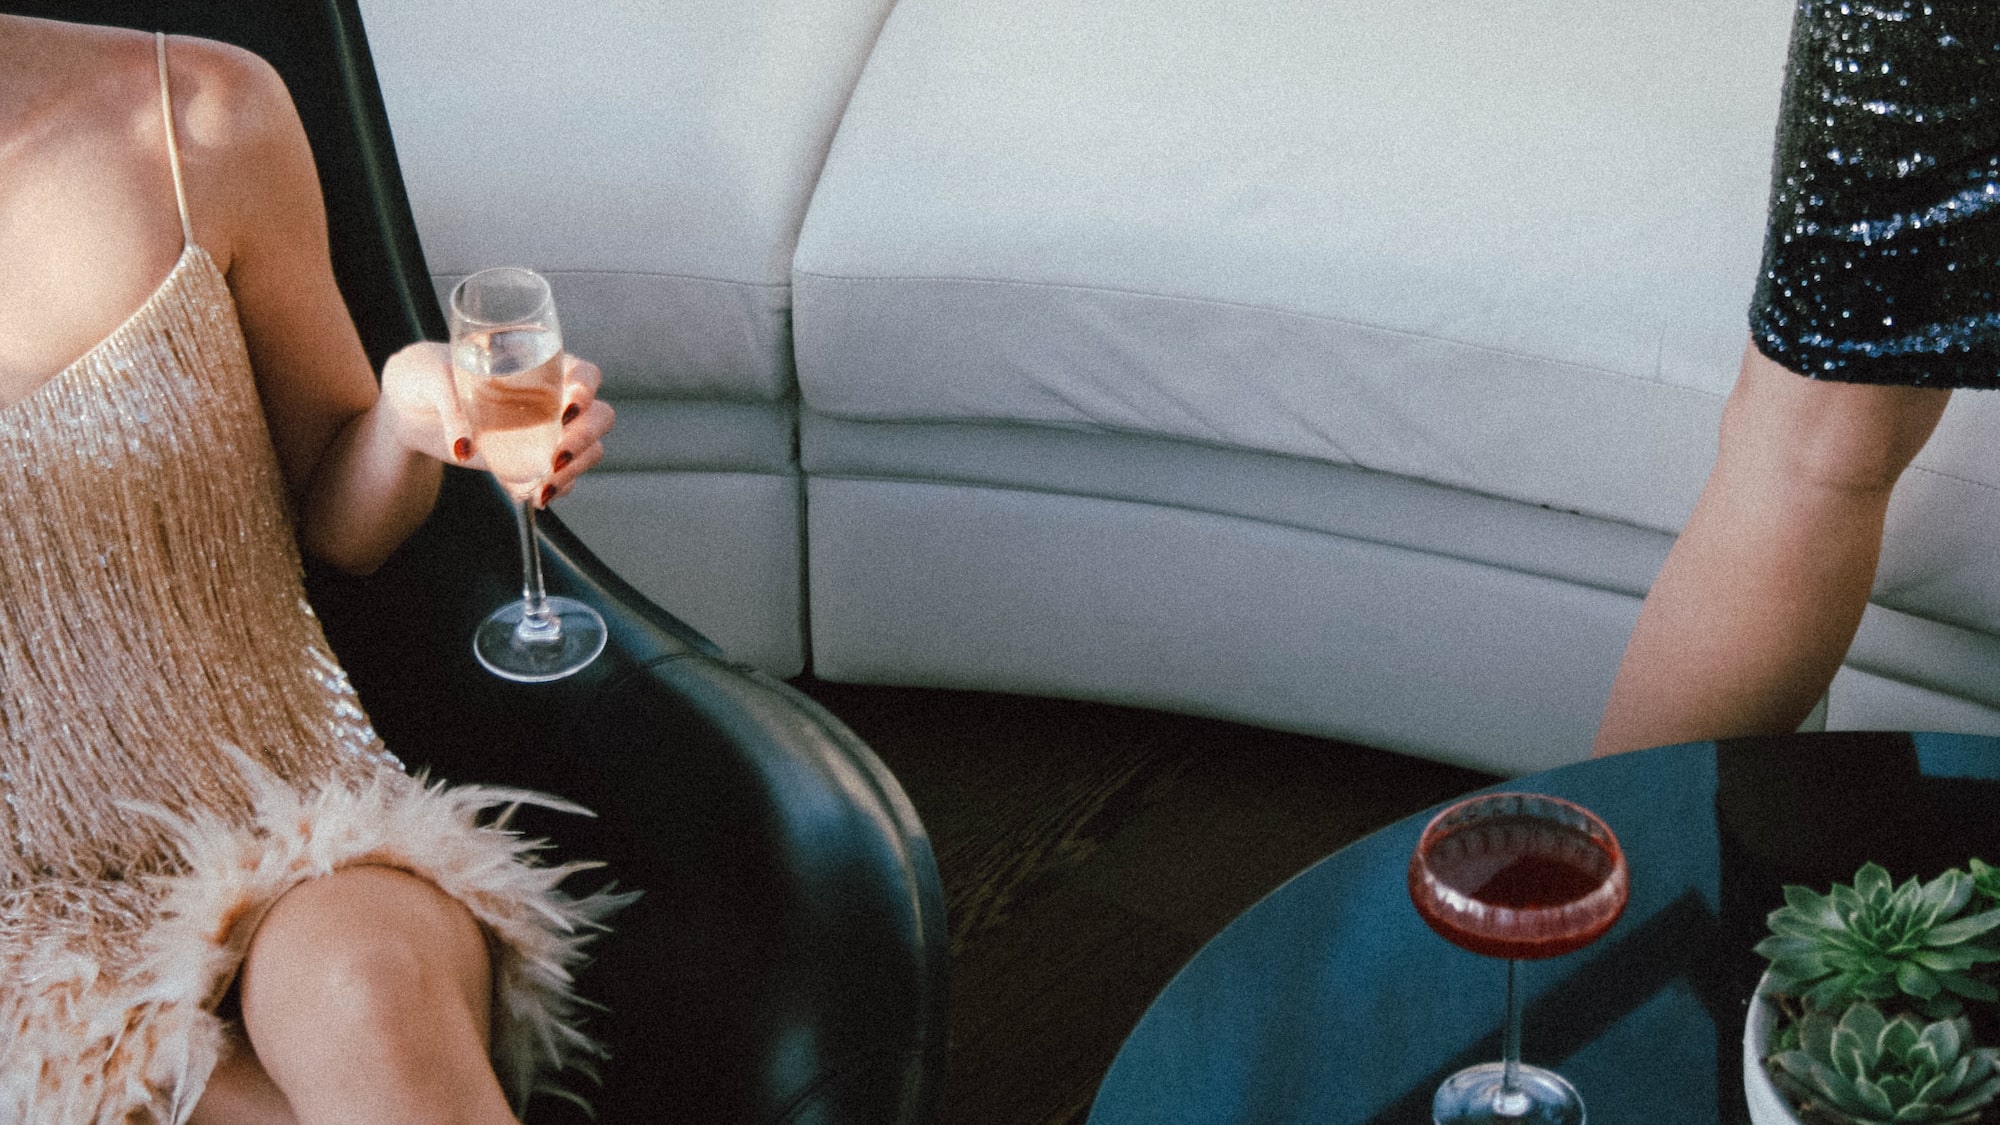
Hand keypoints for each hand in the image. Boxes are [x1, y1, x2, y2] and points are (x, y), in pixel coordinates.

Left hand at [377, 343, 613, 507]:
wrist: (406, 410)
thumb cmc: (422, 375)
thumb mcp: (429, 376)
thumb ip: (451, 404)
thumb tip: (466, 448)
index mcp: (540, 365)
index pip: (585, 373)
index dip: (588, 388)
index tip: (570, 405)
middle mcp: (553, 399)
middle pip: (599, 416)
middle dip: (587, 437)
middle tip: (557, 455)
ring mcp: (546, 433)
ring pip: (589, 451)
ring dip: (575, 470)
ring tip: (544, 486)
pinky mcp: (530, 463)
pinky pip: (562, 480)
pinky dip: (555, 490)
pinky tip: (532, 496)